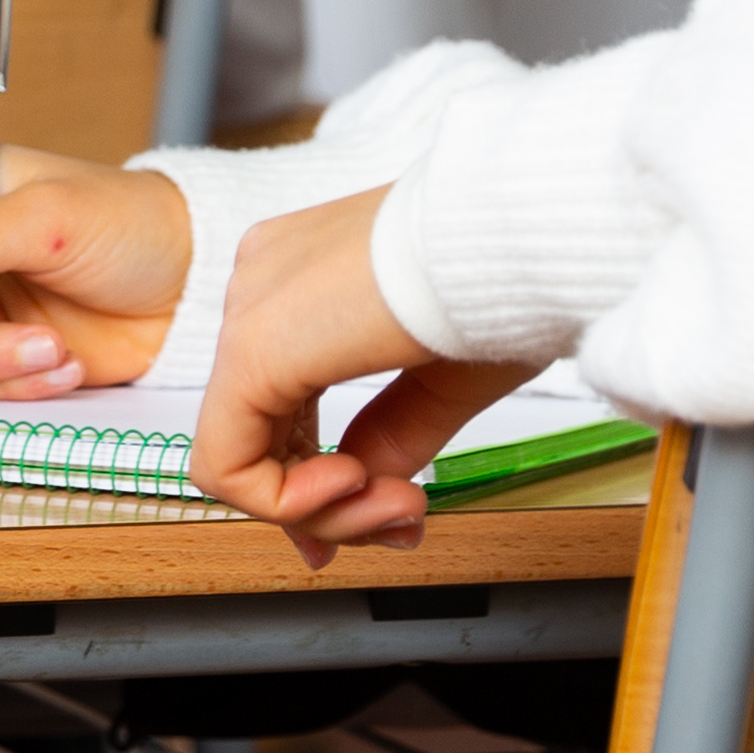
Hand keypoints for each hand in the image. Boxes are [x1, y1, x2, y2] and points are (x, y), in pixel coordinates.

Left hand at [186, 187, 546, 562]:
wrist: (527, 229)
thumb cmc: (512, 274)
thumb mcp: (445, 371)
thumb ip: (391, 431)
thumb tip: (361, 489)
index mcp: (307, 275)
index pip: (275, 403)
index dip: (316, 483)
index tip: (387, 515)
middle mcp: (264, 282)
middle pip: (256, 437)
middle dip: (331, 507)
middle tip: (405, 523)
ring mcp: (251, 307)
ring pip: (236, 458)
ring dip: (323, 511)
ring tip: (399, 507)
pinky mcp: (255, 344)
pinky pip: (226, 461)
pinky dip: (287, 502)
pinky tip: (359, 484)